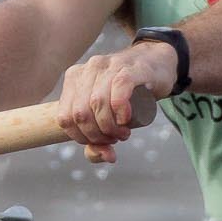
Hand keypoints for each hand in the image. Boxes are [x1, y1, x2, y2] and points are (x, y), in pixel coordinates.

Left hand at [55, 41, 176, 157]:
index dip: (81, 137)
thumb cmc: (130, 92)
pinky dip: (120, 110)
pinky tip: (126, 120)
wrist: (157, 64)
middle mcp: (87, 70)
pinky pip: (118, 89)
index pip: (64, 117)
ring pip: (97, 103)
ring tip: (123, 133)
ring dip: (110, 127)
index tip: (99, 142)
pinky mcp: (129, 68)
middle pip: (80, 113)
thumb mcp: (108, 113)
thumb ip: (99, 138)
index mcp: (74, 79)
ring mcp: (107, 66)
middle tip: (114, 139)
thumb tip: (106, 157)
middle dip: (96, 135)